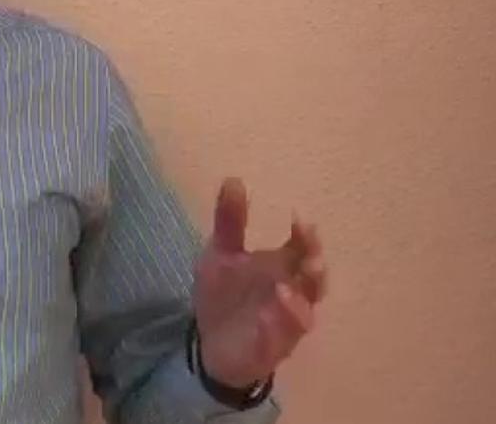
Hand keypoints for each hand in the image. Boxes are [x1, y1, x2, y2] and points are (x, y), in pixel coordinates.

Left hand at [193, 177, 327, 387]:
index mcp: (281, 267)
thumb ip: (230, 220)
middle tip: (308, 255)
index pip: (302, 248)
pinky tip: (264, 316)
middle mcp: (291, 293)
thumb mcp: (221, 253)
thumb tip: (233, 179)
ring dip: (297, 302)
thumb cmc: (225, 294)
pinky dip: (275, 327)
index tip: (299, 220)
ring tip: (283, 288)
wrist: (212, 343)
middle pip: (313, 279)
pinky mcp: (271, 347)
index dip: (306, 236)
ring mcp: (284, 322)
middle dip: (314, 267)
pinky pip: (278, 339)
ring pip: (303, 313)